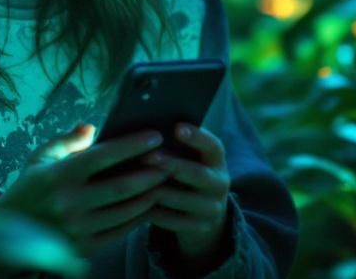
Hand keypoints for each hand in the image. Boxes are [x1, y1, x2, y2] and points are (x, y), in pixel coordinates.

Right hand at [0, 123, 171, 258]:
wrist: (9, 233)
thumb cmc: (28, 189)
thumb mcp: (40, 158)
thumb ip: (67, 141)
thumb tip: (91, 126)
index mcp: (59, 175)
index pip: (103, 155)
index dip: (132, 145)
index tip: (154, 136)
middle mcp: (69, 203)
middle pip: (122, 187)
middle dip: (150, 174)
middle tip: (170, 162)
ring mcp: (78, 228)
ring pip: (125, 211)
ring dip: (149, 197)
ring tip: (164, 183)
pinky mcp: (84, 247)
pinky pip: (120, 232)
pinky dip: (137, 218)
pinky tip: (148, 206)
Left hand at [140, 122, 231, 263]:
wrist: (202, 211)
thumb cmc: (185, 171)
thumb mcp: (187, 157)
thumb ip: (174, 144)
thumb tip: (145, 131)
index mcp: (217, 159)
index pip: (212, 146)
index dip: (196, 137)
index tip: (176, 128)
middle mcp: (220, 183)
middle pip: (199, 174)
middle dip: (172, 165)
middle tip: (148, 157)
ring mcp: (213, 208)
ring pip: (183, 199)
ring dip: (158, 190)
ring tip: (135, 182)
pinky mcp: (201, 228)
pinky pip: (174, 220)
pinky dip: (154, 212)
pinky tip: (135, 204)